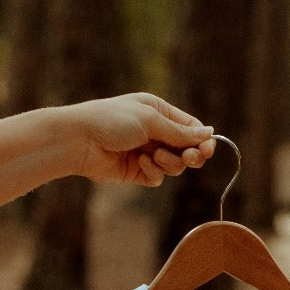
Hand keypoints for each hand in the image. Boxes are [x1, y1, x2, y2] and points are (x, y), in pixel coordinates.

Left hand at [68, 92, 215, 185]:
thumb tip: (209, 134)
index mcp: (159, 112)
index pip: (190, 128)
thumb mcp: (150, 120)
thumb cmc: (112, 120)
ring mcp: (146, 152)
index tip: (207, 150)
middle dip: (190, 155)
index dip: (202, 140)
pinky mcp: (136, 171)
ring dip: (169, 163)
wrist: (79, 140)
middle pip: (186, 149)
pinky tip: (139, 163)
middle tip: (189, 158)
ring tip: (154, 157)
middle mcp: (154, 132)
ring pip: (174, 166)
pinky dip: (153, 171)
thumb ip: (180, 132)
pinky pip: (157, 177)